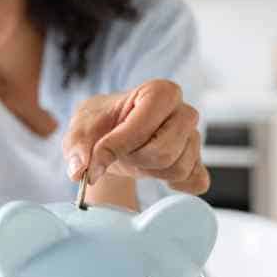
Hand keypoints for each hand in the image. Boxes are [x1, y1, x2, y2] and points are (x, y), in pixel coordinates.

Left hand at [62, 79, 209, 194]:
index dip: (118, 146)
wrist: (111, 134)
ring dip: (149, 171)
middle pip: (163, 152)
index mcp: (160, 92)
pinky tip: (156, 173)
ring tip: (136, 157)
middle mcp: (184, 112)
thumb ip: (77, 146)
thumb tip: (80, 170)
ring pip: (177, 169)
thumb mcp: (80, 129)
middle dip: (135, 159)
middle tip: (122, 152)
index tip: (98, 156)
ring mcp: (194, 137)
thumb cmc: (101, 125)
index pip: (144, 127)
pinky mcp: (198, 161)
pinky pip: (196, 182)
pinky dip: (174, 184)